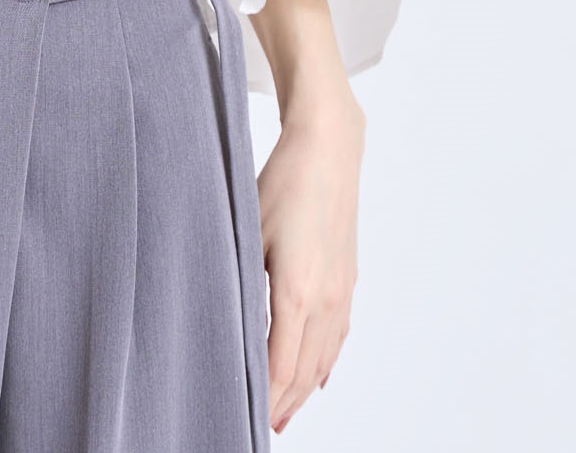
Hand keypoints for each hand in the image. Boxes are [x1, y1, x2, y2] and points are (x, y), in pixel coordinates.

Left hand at [256, 88, 365, 432]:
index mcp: (296, 293)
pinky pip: (337, 336)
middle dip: (281, 402)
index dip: (262, 396)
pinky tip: (316, 377)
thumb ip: (242, 281)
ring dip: (302, 388)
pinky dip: (323, 363)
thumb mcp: (248, 230)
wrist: (329, 149)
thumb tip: (227, 322)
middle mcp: (325, 300)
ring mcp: (341, 291)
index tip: (243, 417)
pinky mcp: (347, 278)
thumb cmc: (283, 183)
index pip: (278, 366)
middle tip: (259, 426)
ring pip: (322, 357)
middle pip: (302, 371)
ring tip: (282, 413)